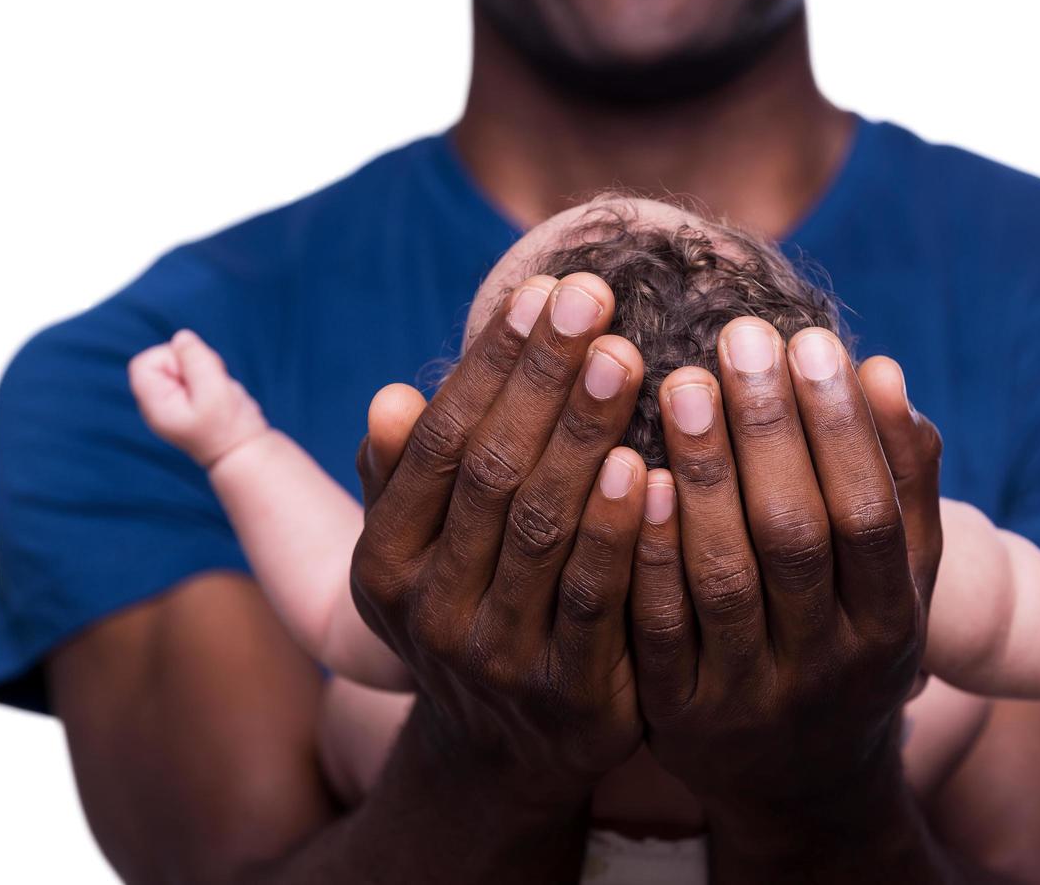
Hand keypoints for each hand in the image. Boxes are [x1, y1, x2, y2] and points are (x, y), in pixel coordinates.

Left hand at [128, 328, 266, 466]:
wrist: (242, 452)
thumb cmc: (228, 428)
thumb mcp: (215, 391)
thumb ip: (197, 361)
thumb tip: (181, 337)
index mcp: (156, 405)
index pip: (145, 364)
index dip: (170, 359)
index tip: (193, 375)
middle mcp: (157, 403)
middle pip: (162, 360)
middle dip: (190, 362)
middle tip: (211, 382)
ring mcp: (172, 401)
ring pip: (180, 364)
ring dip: (202, 368)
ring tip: (216, 390)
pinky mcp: (187, 399)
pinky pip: (192, 373)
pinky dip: (207, 375)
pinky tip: (217, 393)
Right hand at [350, 273, 648, 807]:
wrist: (507, 751)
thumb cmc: (472, 608)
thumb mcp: (419, 555)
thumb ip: (406, 480)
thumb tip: (392, 396)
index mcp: (384, 562)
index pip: (440, 441)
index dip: (492, 362)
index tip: (544, 287)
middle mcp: (429, 611)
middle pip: (491, 472)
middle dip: (544, 378)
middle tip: (594, 295)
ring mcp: (498, 658)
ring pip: (543, 528)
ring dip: (583, 437)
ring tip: (624, 356)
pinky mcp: (574, 697)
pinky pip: (601, 600)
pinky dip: (625, 531)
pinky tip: (655, 465)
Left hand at [628, 317, 942, 858]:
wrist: (802, 780)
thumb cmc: (852, 640)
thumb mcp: (899, 578)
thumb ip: (899, 482)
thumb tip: (882, 370)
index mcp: (894, 624)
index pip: (869, 514)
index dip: (842, 428)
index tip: (809, 339)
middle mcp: (829, 667)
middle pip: (796, 538)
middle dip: (769, 432)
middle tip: (737, 337)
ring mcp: (751, 698)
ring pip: (723, 580)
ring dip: (703, 477)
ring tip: (680, 383)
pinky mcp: (680, 717)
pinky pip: (657, 628)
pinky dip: (648, 551)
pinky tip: (632, 472)